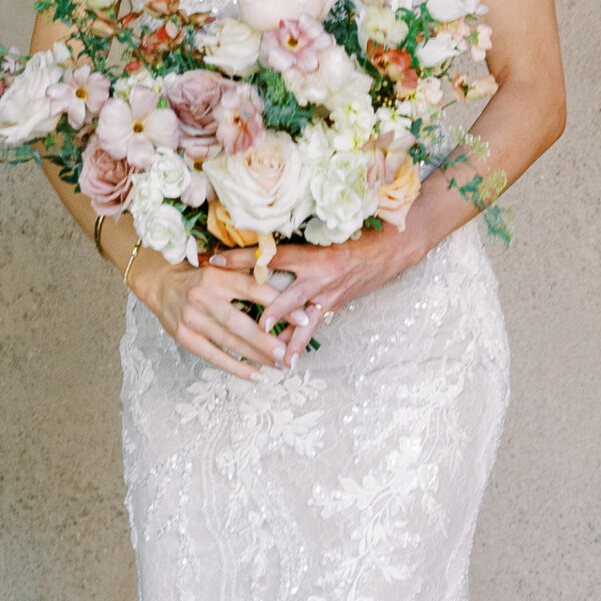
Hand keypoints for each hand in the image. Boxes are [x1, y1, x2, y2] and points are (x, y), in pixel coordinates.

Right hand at [130, 250, 294, 381]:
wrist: (160, 282)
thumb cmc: (201, 275)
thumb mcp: (224, 268)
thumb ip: (250, 277)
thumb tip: (289, 292)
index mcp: (218, 275)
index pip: (254, 289)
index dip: (280, 304)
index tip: (304, 318)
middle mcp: (203, 296)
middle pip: (240, 323)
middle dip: (266, 341)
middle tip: (288, 353)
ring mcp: (192, 319)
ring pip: (229, 342)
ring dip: (256, 356)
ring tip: (278, 365)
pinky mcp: (184, 337)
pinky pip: (214, 356)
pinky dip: (236, 368)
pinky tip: (256, 375)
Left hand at [209, 223, 422, 367]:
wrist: (385, 252)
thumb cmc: (350, 241)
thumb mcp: (318, 239)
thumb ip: (289, 247)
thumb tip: (254, 250)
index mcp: (309, 254)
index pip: (270, 256)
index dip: (241, 257)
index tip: (214, 259)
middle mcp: (316, 275)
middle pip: (283, 290)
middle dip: (261, 303)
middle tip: (241, 314)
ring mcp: (325, 293)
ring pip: (299, 315)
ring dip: (281, 332)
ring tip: (265, 345)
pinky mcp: (332, 306)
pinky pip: (312, 327)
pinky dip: (298, 343)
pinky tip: (287, 361)